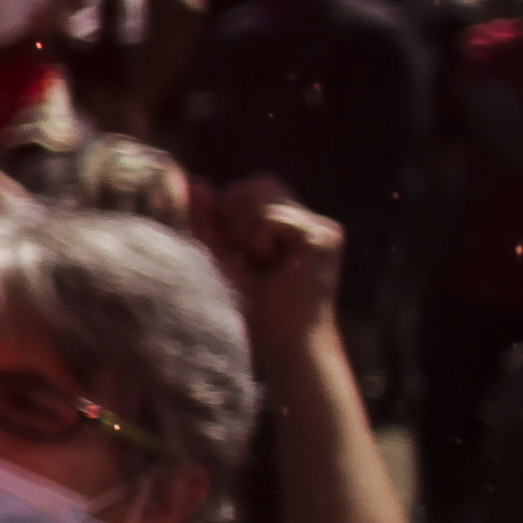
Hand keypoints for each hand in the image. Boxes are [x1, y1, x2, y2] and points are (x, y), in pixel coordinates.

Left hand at [211, 174, 346, 360]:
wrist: (280, 342)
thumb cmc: (249, 305)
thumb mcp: (217, 255)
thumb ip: (205, 219)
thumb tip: (196, 181)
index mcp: (285, 222)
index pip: (248, 187)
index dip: (228, 211)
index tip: (237, 253)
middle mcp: (308, 220)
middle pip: (257, 183)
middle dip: (236, 217)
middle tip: (247, 257)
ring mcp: (320, 227)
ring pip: (263, 195)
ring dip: (246, 230)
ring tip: (259, 261)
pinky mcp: (325, 236)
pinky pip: (272, 217)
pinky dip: (258, 240)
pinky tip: (272, 266)